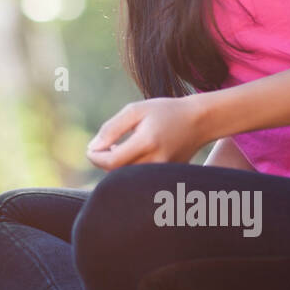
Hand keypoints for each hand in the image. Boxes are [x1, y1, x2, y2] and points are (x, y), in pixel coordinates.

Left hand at [86, 96, 206, 170]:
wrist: (198, 121)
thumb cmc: (164, 112)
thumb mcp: (135, 111)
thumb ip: (112, 128)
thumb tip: (93, 147)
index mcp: (147, 142)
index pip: (112, 162)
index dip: (96, 157)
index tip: (90, 150)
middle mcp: (157, 161)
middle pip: (118, 172)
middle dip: (105, 161)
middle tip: (106, 146)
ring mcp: (164, 172)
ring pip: (128, 177)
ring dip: (117, 166)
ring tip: (119, 148)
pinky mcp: (167, 177)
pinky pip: (140, 178)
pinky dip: (130, 169)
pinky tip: (132, 155)